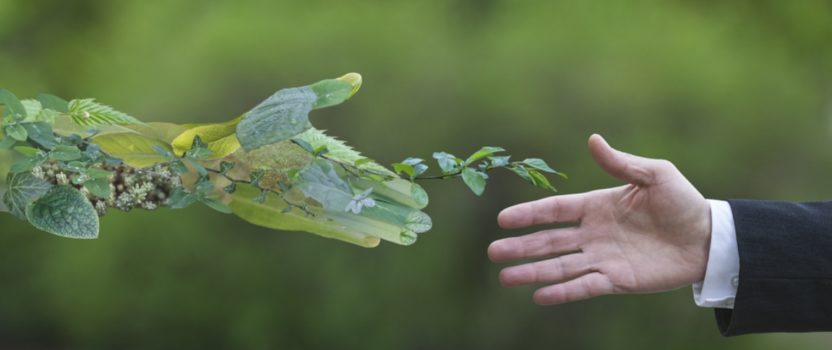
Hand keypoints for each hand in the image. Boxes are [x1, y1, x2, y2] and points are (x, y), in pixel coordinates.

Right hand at [489, 134, 711, 304]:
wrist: (709, 237)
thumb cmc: (683, 202)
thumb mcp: (655, 174)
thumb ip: (621, 163)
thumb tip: (592, 139)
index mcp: (597, 206)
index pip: (555, 211)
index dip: (529, 214)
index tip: (503, 219)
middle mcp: (594, 234)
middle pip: (549, 241)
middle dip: (521, 247)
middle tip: (493, 252)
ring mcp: (603, 258)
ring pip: (560, 266)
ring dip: (533, 272)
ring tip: (505, 278)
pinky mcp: (617, 280)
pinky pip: (585, 286)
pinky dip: (563, 292)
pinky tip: (539, 296)